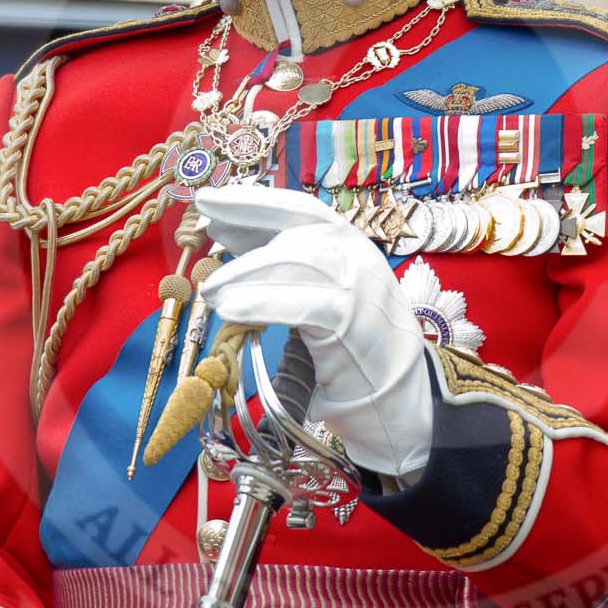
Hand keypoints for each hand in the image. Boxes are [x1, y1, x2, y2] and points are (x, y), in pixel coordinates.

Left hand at [194, 183, 432, 479]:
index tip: (212, 202)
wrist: (401, 405)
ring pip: (295, 263)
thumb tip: (236, 247)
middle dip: (246, 229)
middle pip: (295, 231)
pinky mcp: (354, 322)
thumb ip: (291, 274)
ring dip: (245, 273)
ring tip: (211, 289)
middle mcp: (360, 258)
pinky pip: (301, 305)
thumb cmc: (356, 357)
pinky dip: (261, 303)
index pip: (300, 210)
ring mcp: (361, 288)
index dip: (253, 204)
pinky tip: (229, 309)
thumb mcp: (325, 300)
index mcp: (353, 248)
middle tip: (206, 233)